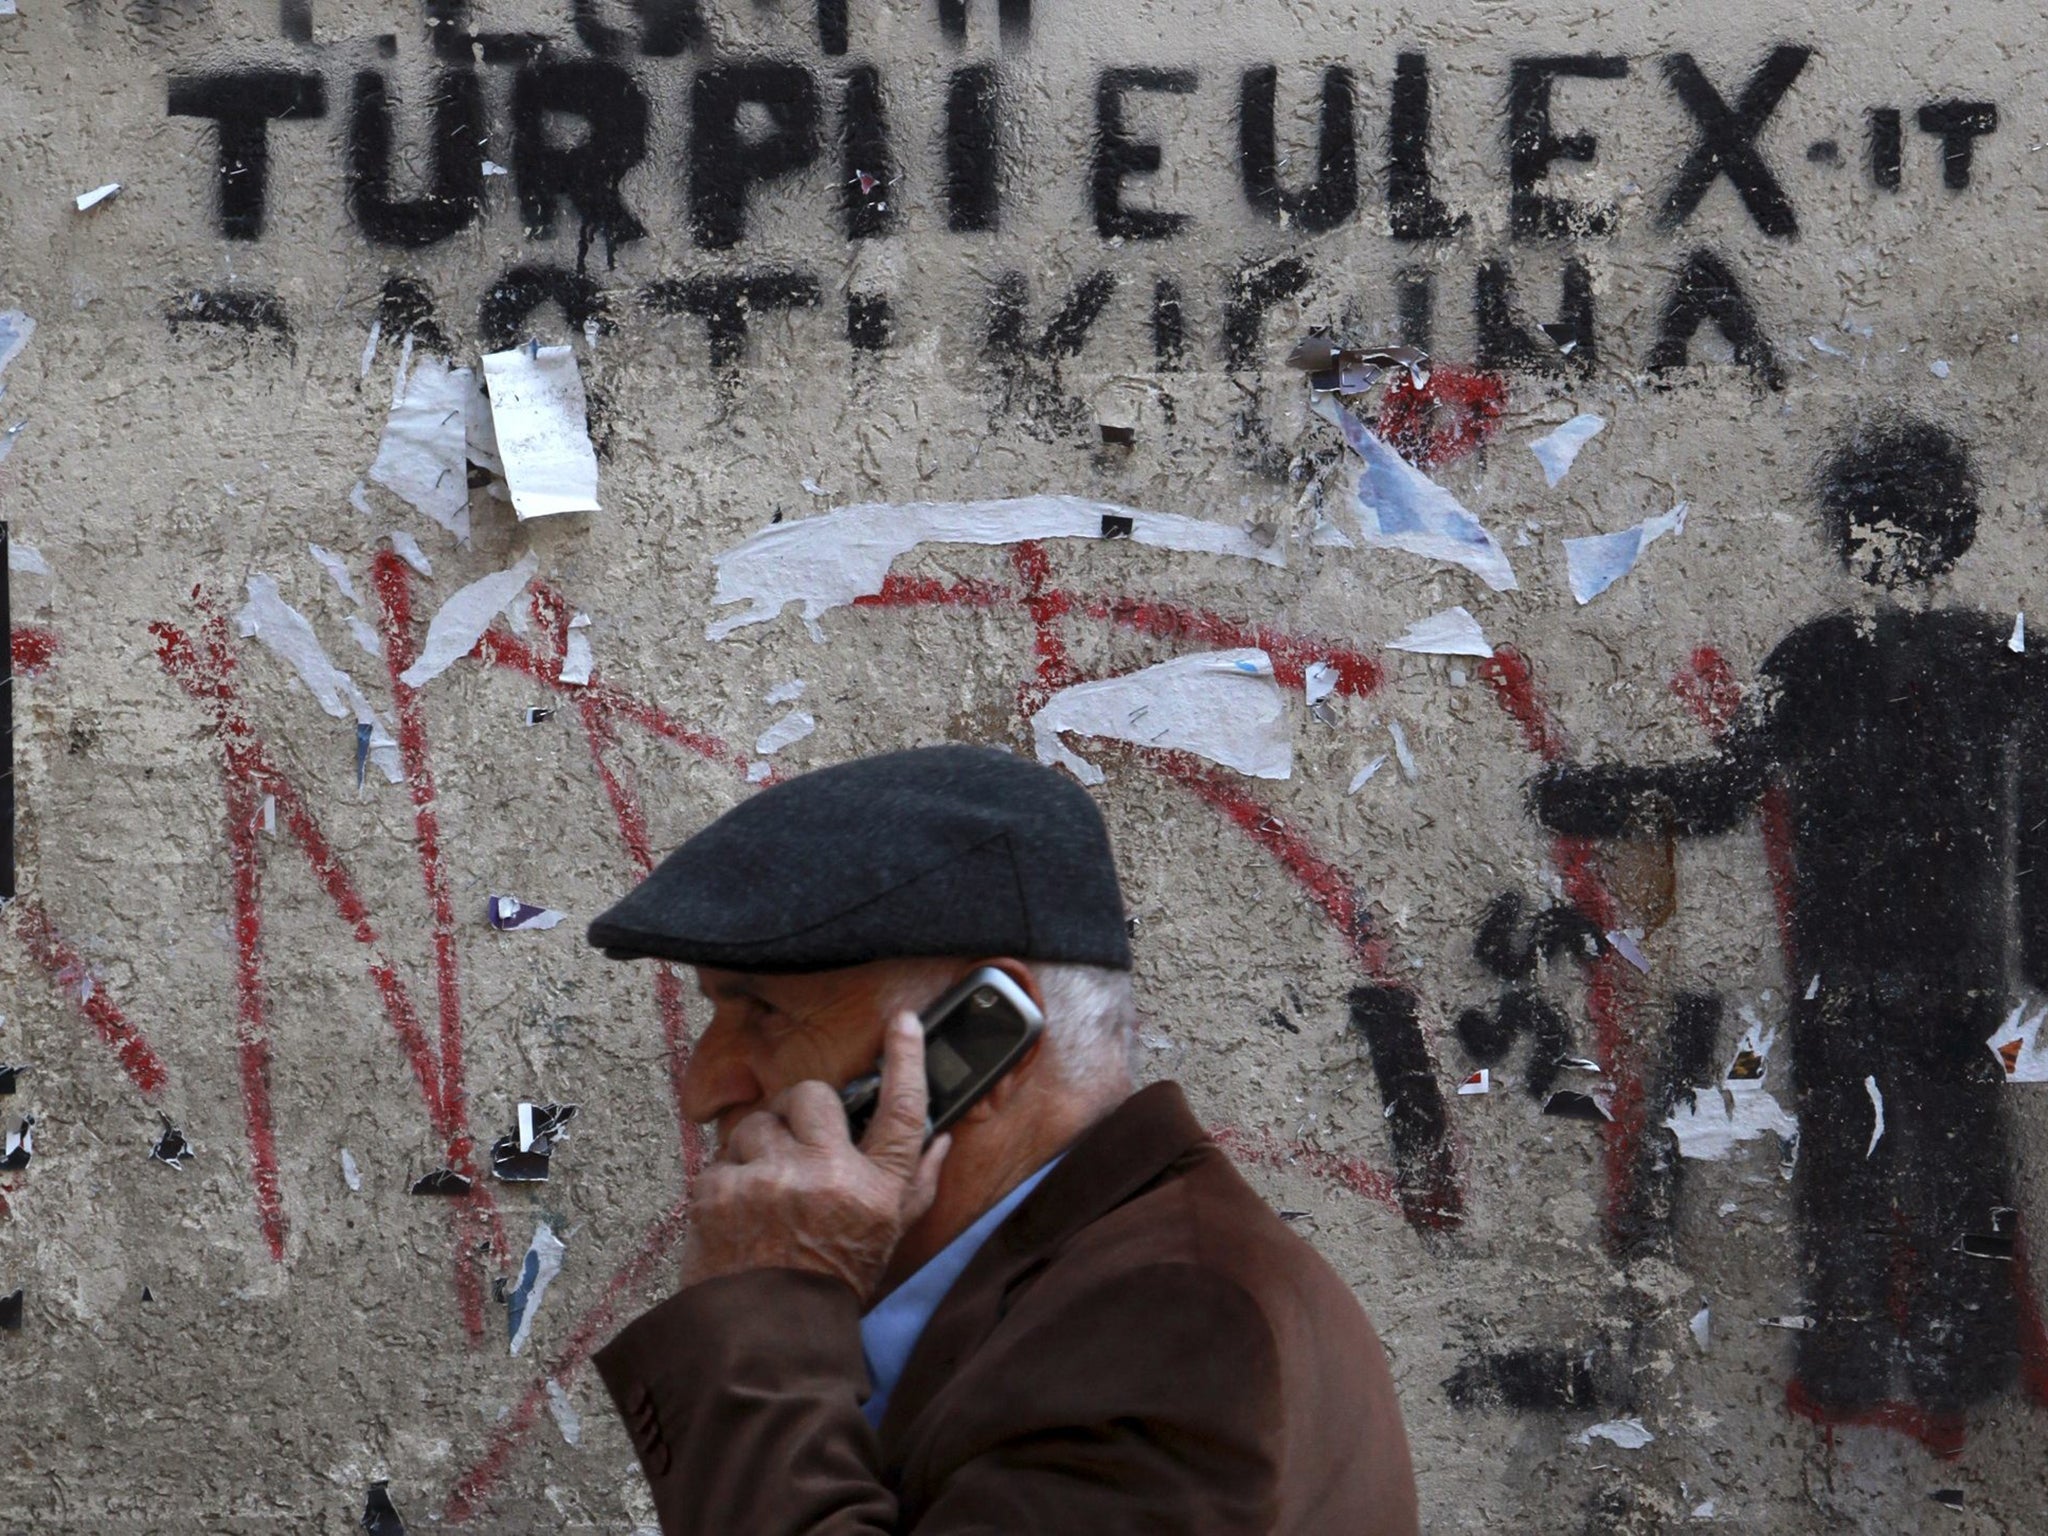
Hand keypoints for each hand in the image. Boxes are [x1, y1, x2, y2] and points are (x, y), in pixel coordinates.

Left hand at [678, 1013, 950, 1303]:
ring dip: (758, 1148)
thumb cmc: (829, 1287)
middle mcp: (827, 1178)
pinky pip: (721, 1158)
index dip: (907, 1061)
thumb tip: (944, 1138)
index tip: (902, 1024)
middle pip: (814, 1096)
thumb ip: (916, 1187)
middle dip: (800, 1111)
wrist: (763, 1341)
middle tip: (794, 1141)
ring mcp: (770, 1180)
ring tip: (763, 1193)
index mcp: (876, 1192)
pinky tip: (736, 1215)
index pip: (902, 1113)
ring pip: (758, 1122)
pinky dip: (726, 1180)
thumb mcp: (886, 1240)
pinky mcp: (720, 1190)